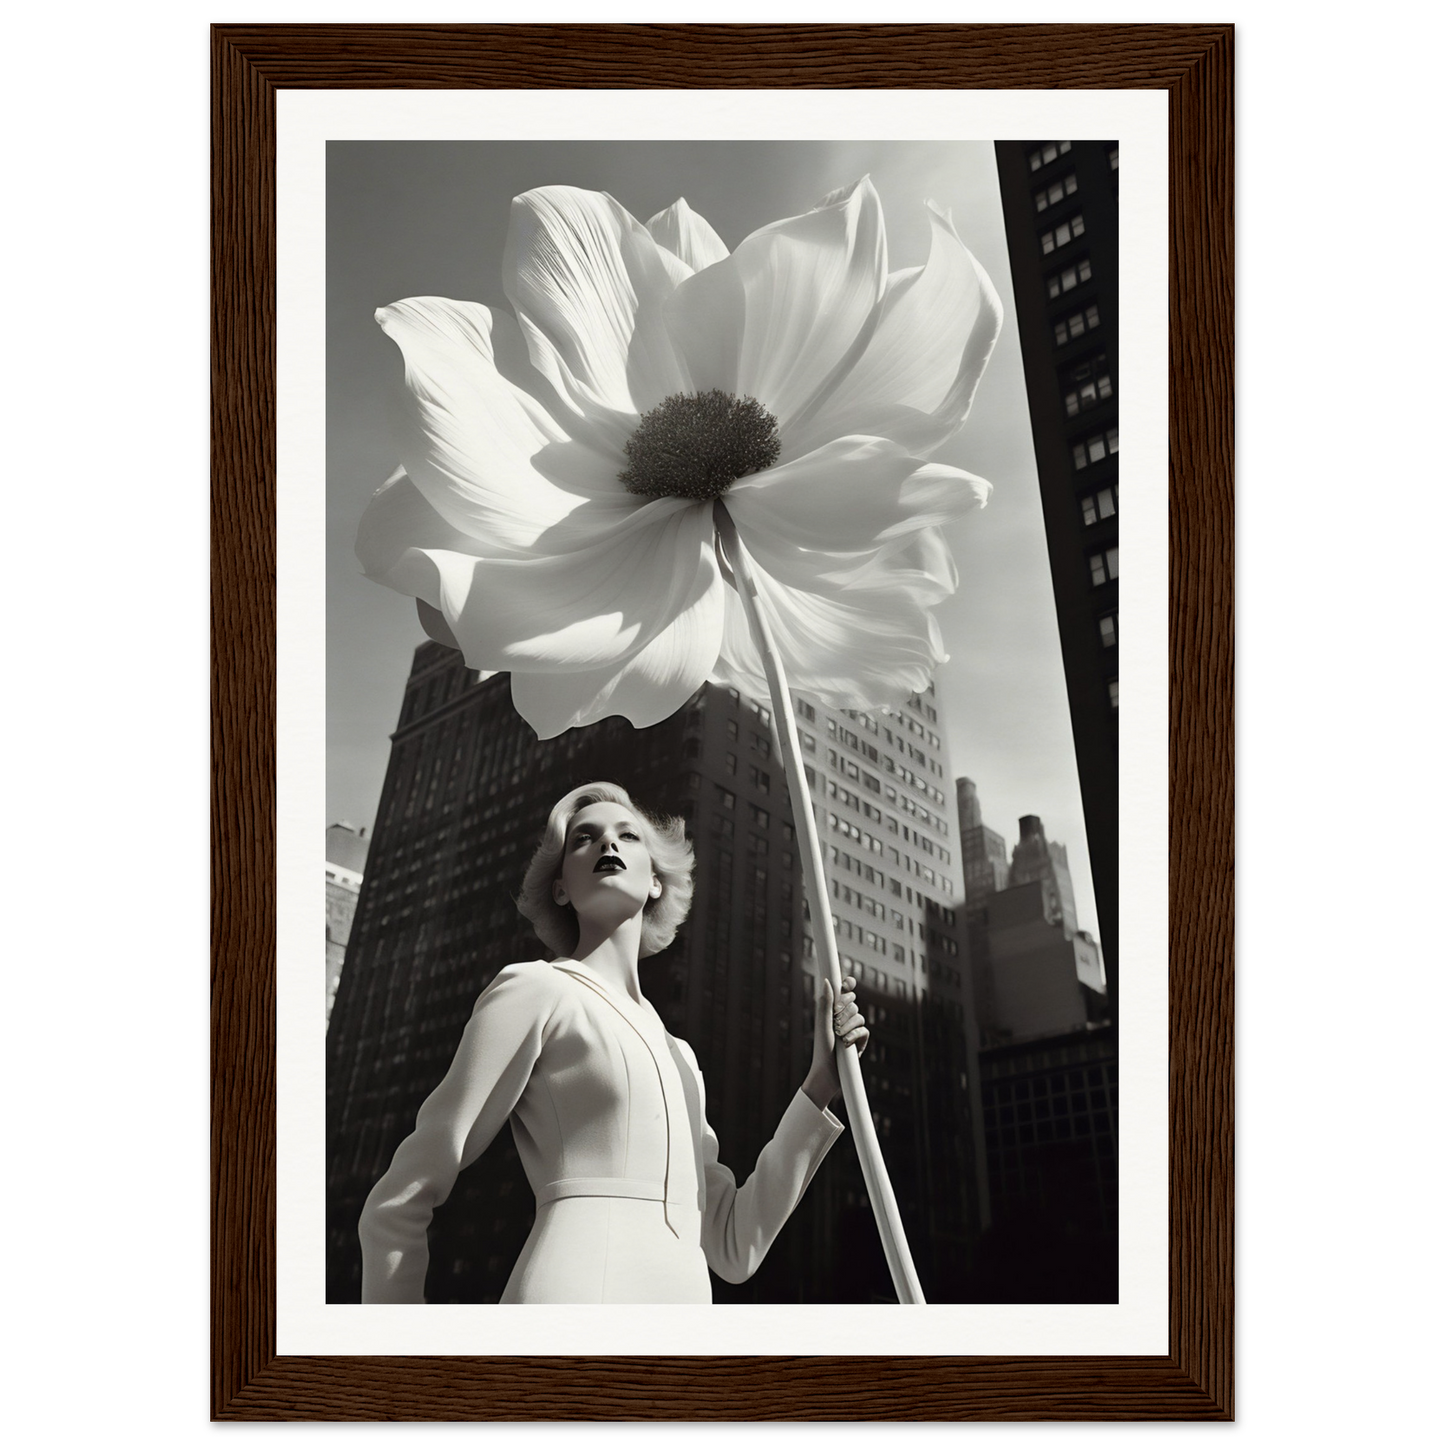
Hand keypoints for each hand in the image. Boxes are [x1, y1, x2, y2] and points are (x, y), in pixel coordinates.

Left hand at [802, 974, 868, 1108]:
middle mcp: (843, 1018)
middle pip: (852, 1002)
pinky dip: (856, 1035)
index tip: (847, 984)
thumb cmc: (821, 1049)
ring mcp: (853, 1029)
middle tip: (835, 1018)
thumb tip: (827, 981)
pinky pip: (865, 1030)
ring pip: (859, 1016)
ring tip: (839, 1036)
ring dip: (848, 1025)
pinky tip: (847, 1043)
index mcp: (832, 1011)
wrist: (827, 1073)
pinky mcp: (861, 1041)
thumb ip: (826, 1003)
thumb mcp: (823, 1025)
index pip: (843, 992)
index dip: (847, 986)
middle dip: (845, 1009)